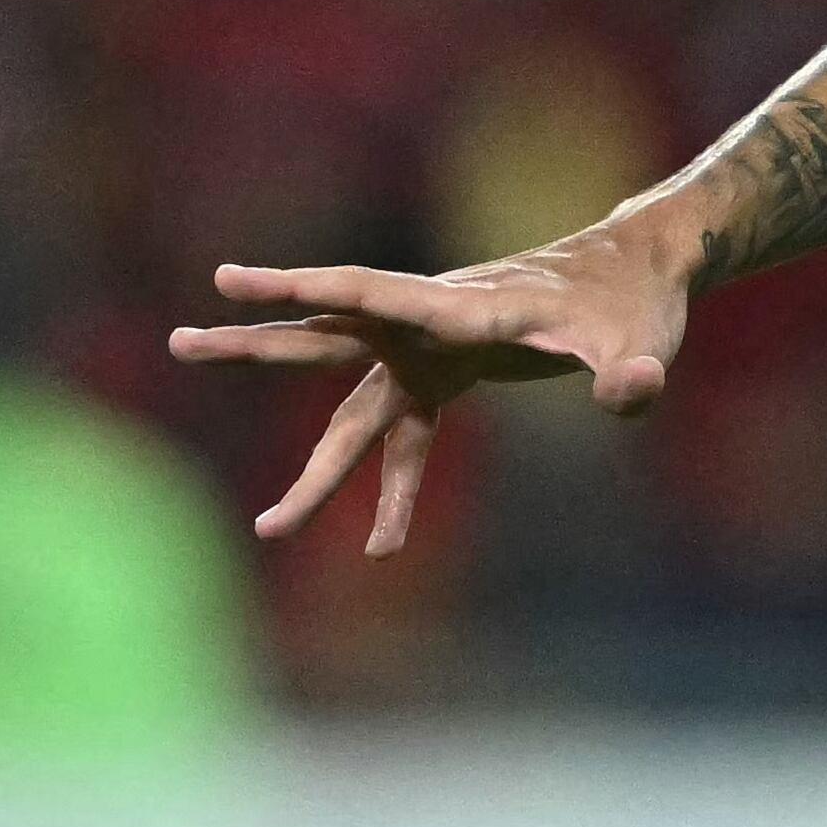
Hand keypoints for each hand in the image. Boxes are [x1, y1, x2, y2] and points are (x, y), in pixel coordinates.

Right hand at [166, 208, 697, 555]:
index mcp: (467, 306)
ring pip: (355, 408)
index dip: (301, 285)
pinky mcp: (449, 370)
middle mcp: (434, 323)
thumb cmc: (640, 303)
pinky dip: (396, 488)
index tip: (230, 279)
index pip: (370, 291)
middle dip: (255, 345)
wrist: (641, 276)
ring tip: (267, 528)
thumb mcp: (646, 340)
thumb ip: (633, 372)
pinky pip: (406, 435)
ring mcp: (435, 350)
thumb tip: (630, 393)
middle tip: (180, 343)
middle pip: (331, 339)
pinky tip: (386, 550)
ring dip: (320, 467)